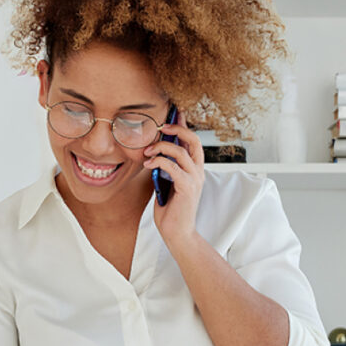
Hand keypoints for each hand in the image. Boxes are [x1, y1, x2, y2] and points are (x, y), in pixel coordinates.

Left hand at [143, 109, 204, 248]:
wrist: (177, 232)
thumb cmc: (170, 210)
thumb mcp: (166, 184)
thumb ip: (165, 170)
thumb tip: (154, 155)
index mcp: (194, 169)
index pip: (193, 142)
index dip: (184, 126)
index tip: (175, 113)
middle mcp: (198, 171)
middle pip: (194, 140)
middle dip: (177, 129)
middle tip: (160, 127)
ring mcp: (194, 178)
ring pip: (181, 151)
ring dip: (161, 147)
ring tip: (147, 152)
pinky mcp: (187, 187)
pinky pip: (173, 166)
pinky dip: (158, 162)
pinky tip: (148, 164)